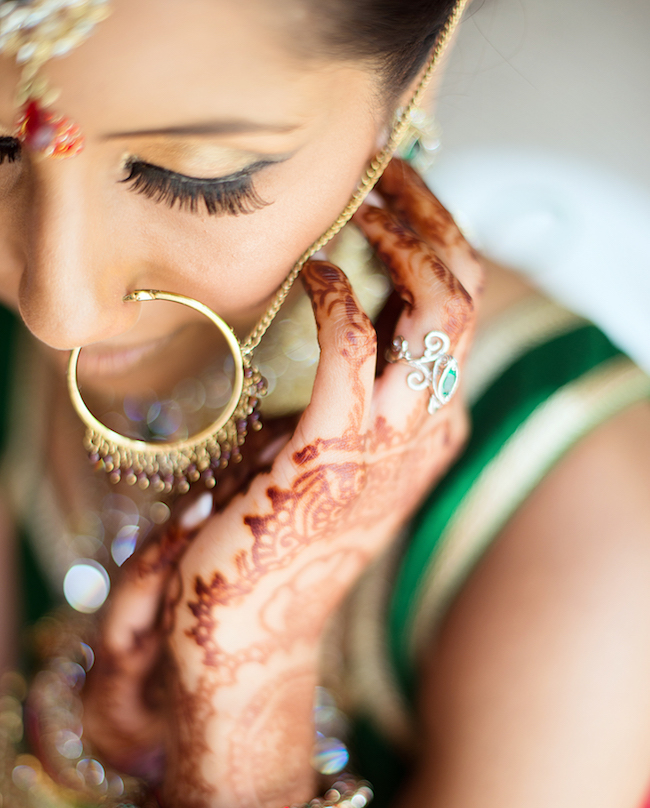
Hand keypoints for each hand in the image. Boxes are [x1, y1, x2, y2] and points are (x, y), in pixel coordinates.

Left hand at [84, 158, 482, 807]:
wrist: (244, 628)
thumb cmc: (274, 536)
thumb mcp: (330, 459)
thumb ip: (356, 401)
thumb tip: (353, 325)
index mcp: (429, 434)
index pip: (462, 319)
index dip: (442, 246)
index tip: (401, 200)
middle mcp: (425, 436)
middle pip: (464, 301)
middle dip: (435, 223)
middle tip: (389, 178)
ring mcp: (384, 448)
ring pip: (435, 313)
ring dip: (402, 243)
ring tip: (363, 205)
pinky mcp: (327, 457)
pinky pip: (353, 349)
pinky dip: (339, 296)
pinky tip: (316, 272)